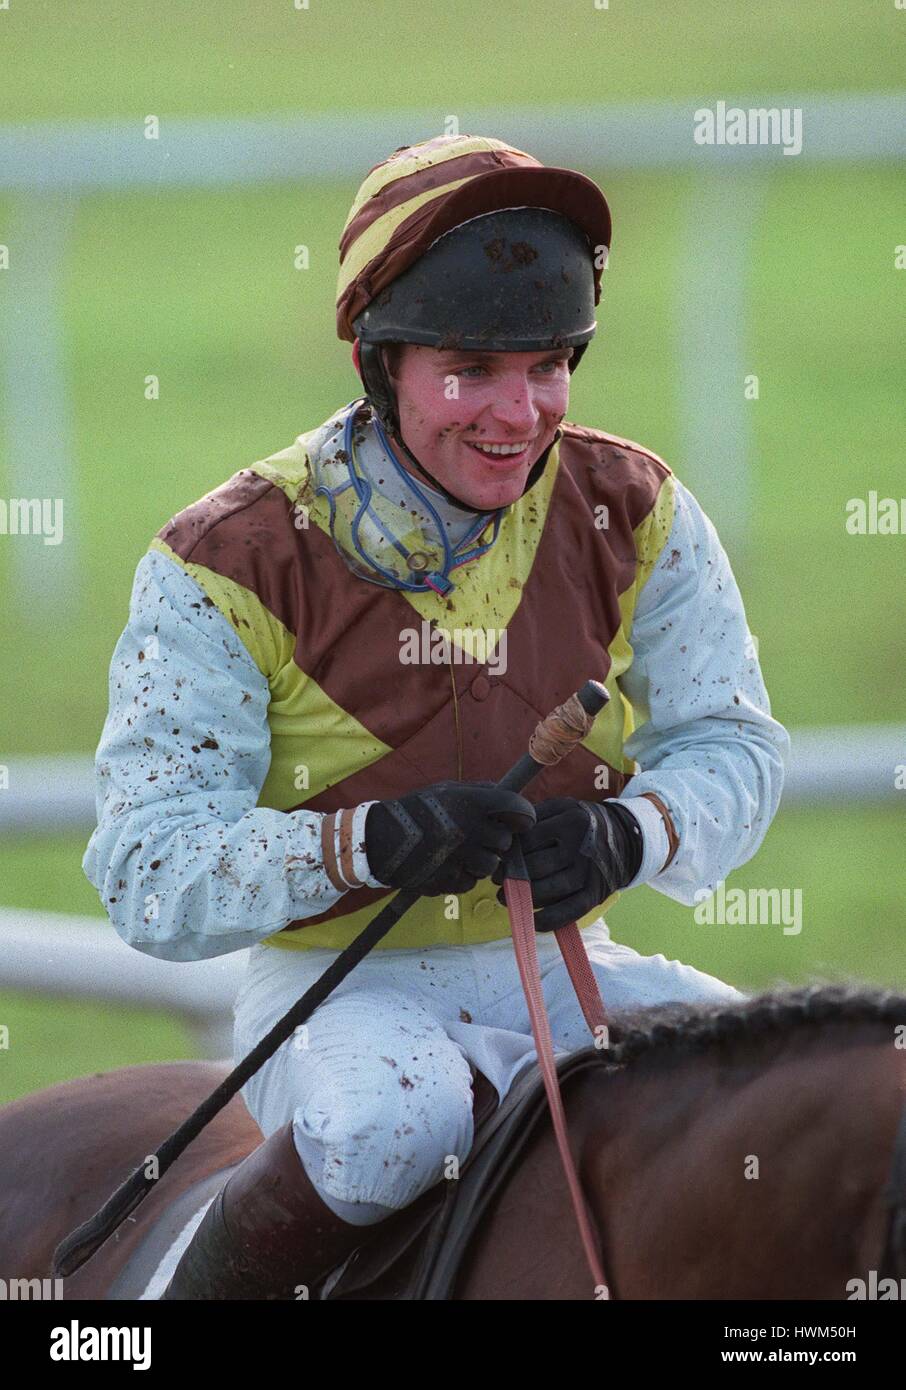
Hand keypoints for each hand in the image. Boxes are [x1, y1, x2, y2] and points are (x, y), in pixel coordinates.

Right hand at [365, 780, 535, 895]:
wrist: (378, 840)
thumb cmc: (416, 809)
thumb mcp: (447, 790)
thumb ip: (479, 792)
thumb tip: (506, 794)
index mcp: (474, 803)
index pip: (520, 809)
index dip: (524, 815)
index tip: (520, 820)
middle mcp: (472, 830)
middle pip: (505, 842)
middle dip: (496, 840)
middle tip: (479, 836)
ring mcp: (462, 858)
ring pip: (491, 866)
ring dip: (481, 861)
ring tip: (461, 852)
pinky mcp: (451, 881)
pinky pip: (471, 882)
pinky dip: (464, 876)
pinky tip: (447, 865)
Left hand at [492, 796, 642, 931]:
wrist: (626, 839)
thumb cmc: (582, 824)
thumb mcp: (563, 807)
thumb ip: (535, 816)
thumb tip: (504, 835)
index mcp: (570, 822)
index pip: (529, 839)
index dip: (508, 851)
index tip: (498, 858)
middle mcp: (581, 847)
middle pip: (536, 866)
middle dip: (511, 875)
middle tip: (498, 879)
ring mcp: (589, 873)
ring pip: (550, 889)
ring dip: (523, 897)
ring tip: (505, 897)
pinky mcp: (594, 895)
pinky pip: (568, 912)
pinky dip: (547, 919)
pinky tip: (530, 919)